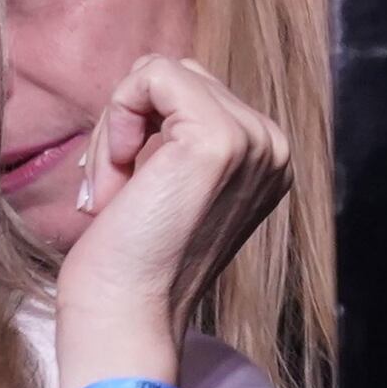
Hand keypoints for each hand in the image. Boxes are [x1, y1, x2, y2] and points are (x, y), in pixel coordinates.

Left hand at [47, 54, 291, 387]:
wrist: (126, 315)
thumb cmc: (130, 259)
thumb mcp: (171, 182)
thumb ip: (180, 134)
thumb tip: (150, 77)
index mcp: (265, 159)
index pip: (193, 91)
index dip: (142, 129)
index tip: (127, 191)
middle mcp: (271, 146)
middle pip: (178, 75)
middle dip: (129, 123)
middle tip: (116, 190)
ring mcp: (250, 141)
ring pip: (160, 73)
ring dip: (120, 124)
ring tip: (118, 188)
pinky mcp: (217, 138)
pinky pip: (151, 76)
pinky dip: (118, 118)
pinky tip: (119, 177)